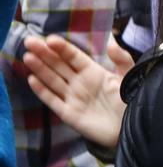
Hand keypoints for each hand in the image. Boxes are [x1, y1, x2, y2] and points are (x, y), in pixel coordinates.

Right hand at [22, 34, 128, 149]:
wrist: (130, 128)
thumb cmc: (131, 100)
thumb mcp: (129, 76)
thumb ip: (122, 59)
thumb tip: (111, 42)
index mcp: (93, 71)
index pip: (74, 57)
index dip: (62, 48)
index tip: (49, 38)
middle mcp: (80, 82)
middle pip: (59, 65)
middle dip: (44, 53)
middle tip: (29, 41)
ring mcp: (72, 97)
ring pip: (52, 80)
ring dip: (39, 68)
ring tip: (28, 56)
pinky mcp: (68, 113)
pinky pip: (52, 100)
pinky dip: (41, 90)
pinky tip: (31, 79)